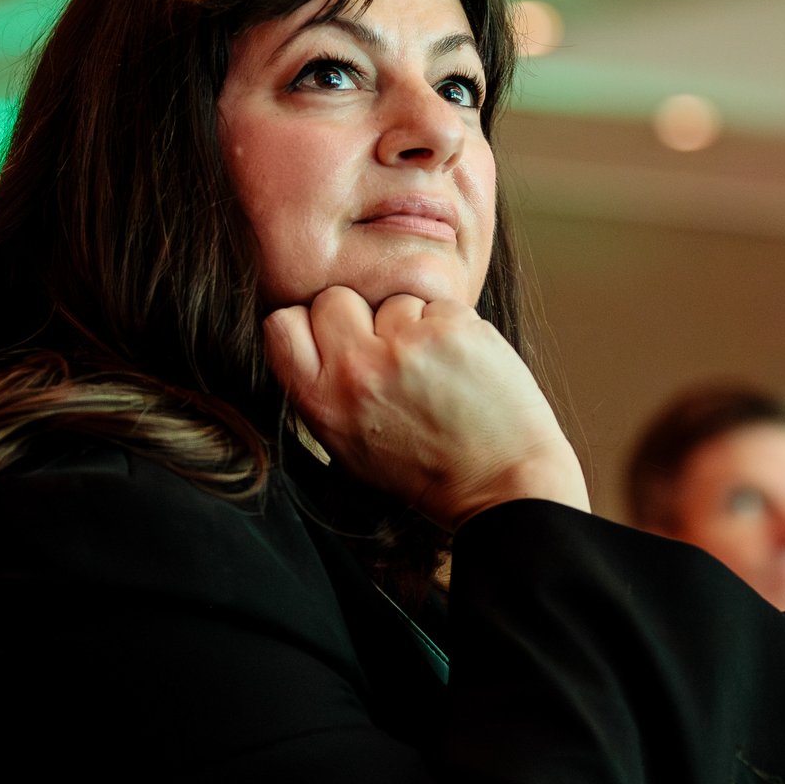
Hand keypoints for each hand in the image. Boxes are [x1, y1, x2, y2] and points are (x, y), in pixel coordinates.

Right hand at [261, 286, 586, 529]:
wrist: (503, 484)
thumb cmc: (427, 470)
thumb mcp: (348, 446)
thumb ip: (322, 391)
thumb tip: (311, 336)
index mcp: (322, 402)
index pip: (280, 324)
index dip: (308, 327)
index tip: (333, 341)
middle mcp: (357, 370)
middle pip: (333, 299)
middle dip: (360, 319)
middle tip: (390, 356)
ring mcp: (406, 345)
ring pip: (393, 301)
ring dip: (413, 326)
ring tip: (435, 372)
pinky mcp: (453, 329)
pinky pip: (439, 304)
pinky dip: (453, 328)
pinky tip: (463, 365)